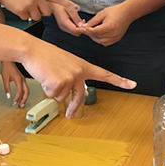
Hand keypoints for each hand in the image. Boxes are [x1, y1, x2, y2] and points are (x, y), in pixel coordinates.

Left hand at [1, 62, 28, 107]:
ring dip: (25, 97)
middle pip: (26, 92)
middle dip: (24, 100)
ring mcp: (23, 79)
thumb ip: (7, 88)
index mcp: (19, 79)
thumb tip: (8, 96)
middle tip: (21, 106)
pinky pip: (25, 88)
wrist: (9, 61)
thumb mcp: (5, 78)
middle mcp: (23, 79)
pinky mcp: (23, 79)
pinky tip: (21, 96)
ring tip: (21, 103)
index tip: (14, 102)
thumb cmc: (7, 67)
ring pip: (27, 90)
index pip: (20, 92)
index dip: (17, 98)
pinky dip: (24, 93)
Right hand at [21, 41, 135, 118]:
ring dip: (53, 90)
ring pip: (62, 97)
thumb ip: (73, 76)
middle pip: (80, 97)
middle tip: (70, 115)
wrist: (32, 49)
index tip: (132, 84)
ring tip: (48, 76)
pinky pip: (53, 95)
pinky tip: (44, 76)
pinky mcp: (59, 82)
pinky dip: (46, 88)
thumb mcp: (64, 63)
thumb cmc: (45, 55)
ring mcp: (70, 77)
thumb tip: (76, 94)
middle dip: (74, 108)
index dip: (119, 80)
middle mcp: (79, 71)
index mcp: (82, 65)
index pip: (104, 73)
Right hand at [52, 3, 83, 36]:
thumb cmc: (61, 4)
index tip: (88, 26)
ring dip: (79, 28)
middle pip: (75, 33)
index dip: (82, 29)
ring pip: (74, 32)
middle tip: (85, 22)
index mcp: (64, 22)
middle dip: (81, 29)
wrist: (54, 4)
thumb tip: (81, 25)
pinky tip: (78, 21)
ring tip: (81, 20)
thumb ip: (76, 17)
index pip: (75, 30)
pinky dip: (77, 27)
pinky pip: (72, 29)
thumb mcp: (70, 8)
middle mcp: (63, 27)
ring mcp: (63, 27)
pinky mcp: (64, 26)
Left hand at [82, 4, 132, 45]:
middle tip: (86, 29)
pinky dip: (100, 40)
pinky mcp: (116, 39)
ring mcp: (115, 38)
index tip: (81, 29)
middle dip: (89, 34)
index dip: (86, 31)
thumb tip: (84, 26)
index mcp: (109, 27)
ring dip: (94, 38)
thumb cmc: (116, 11)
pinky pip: (106, 43)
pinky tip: (99, 34)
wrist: (127, 13)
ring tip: (92, 30)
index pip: (94, 32)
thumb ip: (93, 21)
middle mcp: (112, 34)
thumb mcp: (102, 13)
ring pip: (100, 42)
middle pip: (96, 38)